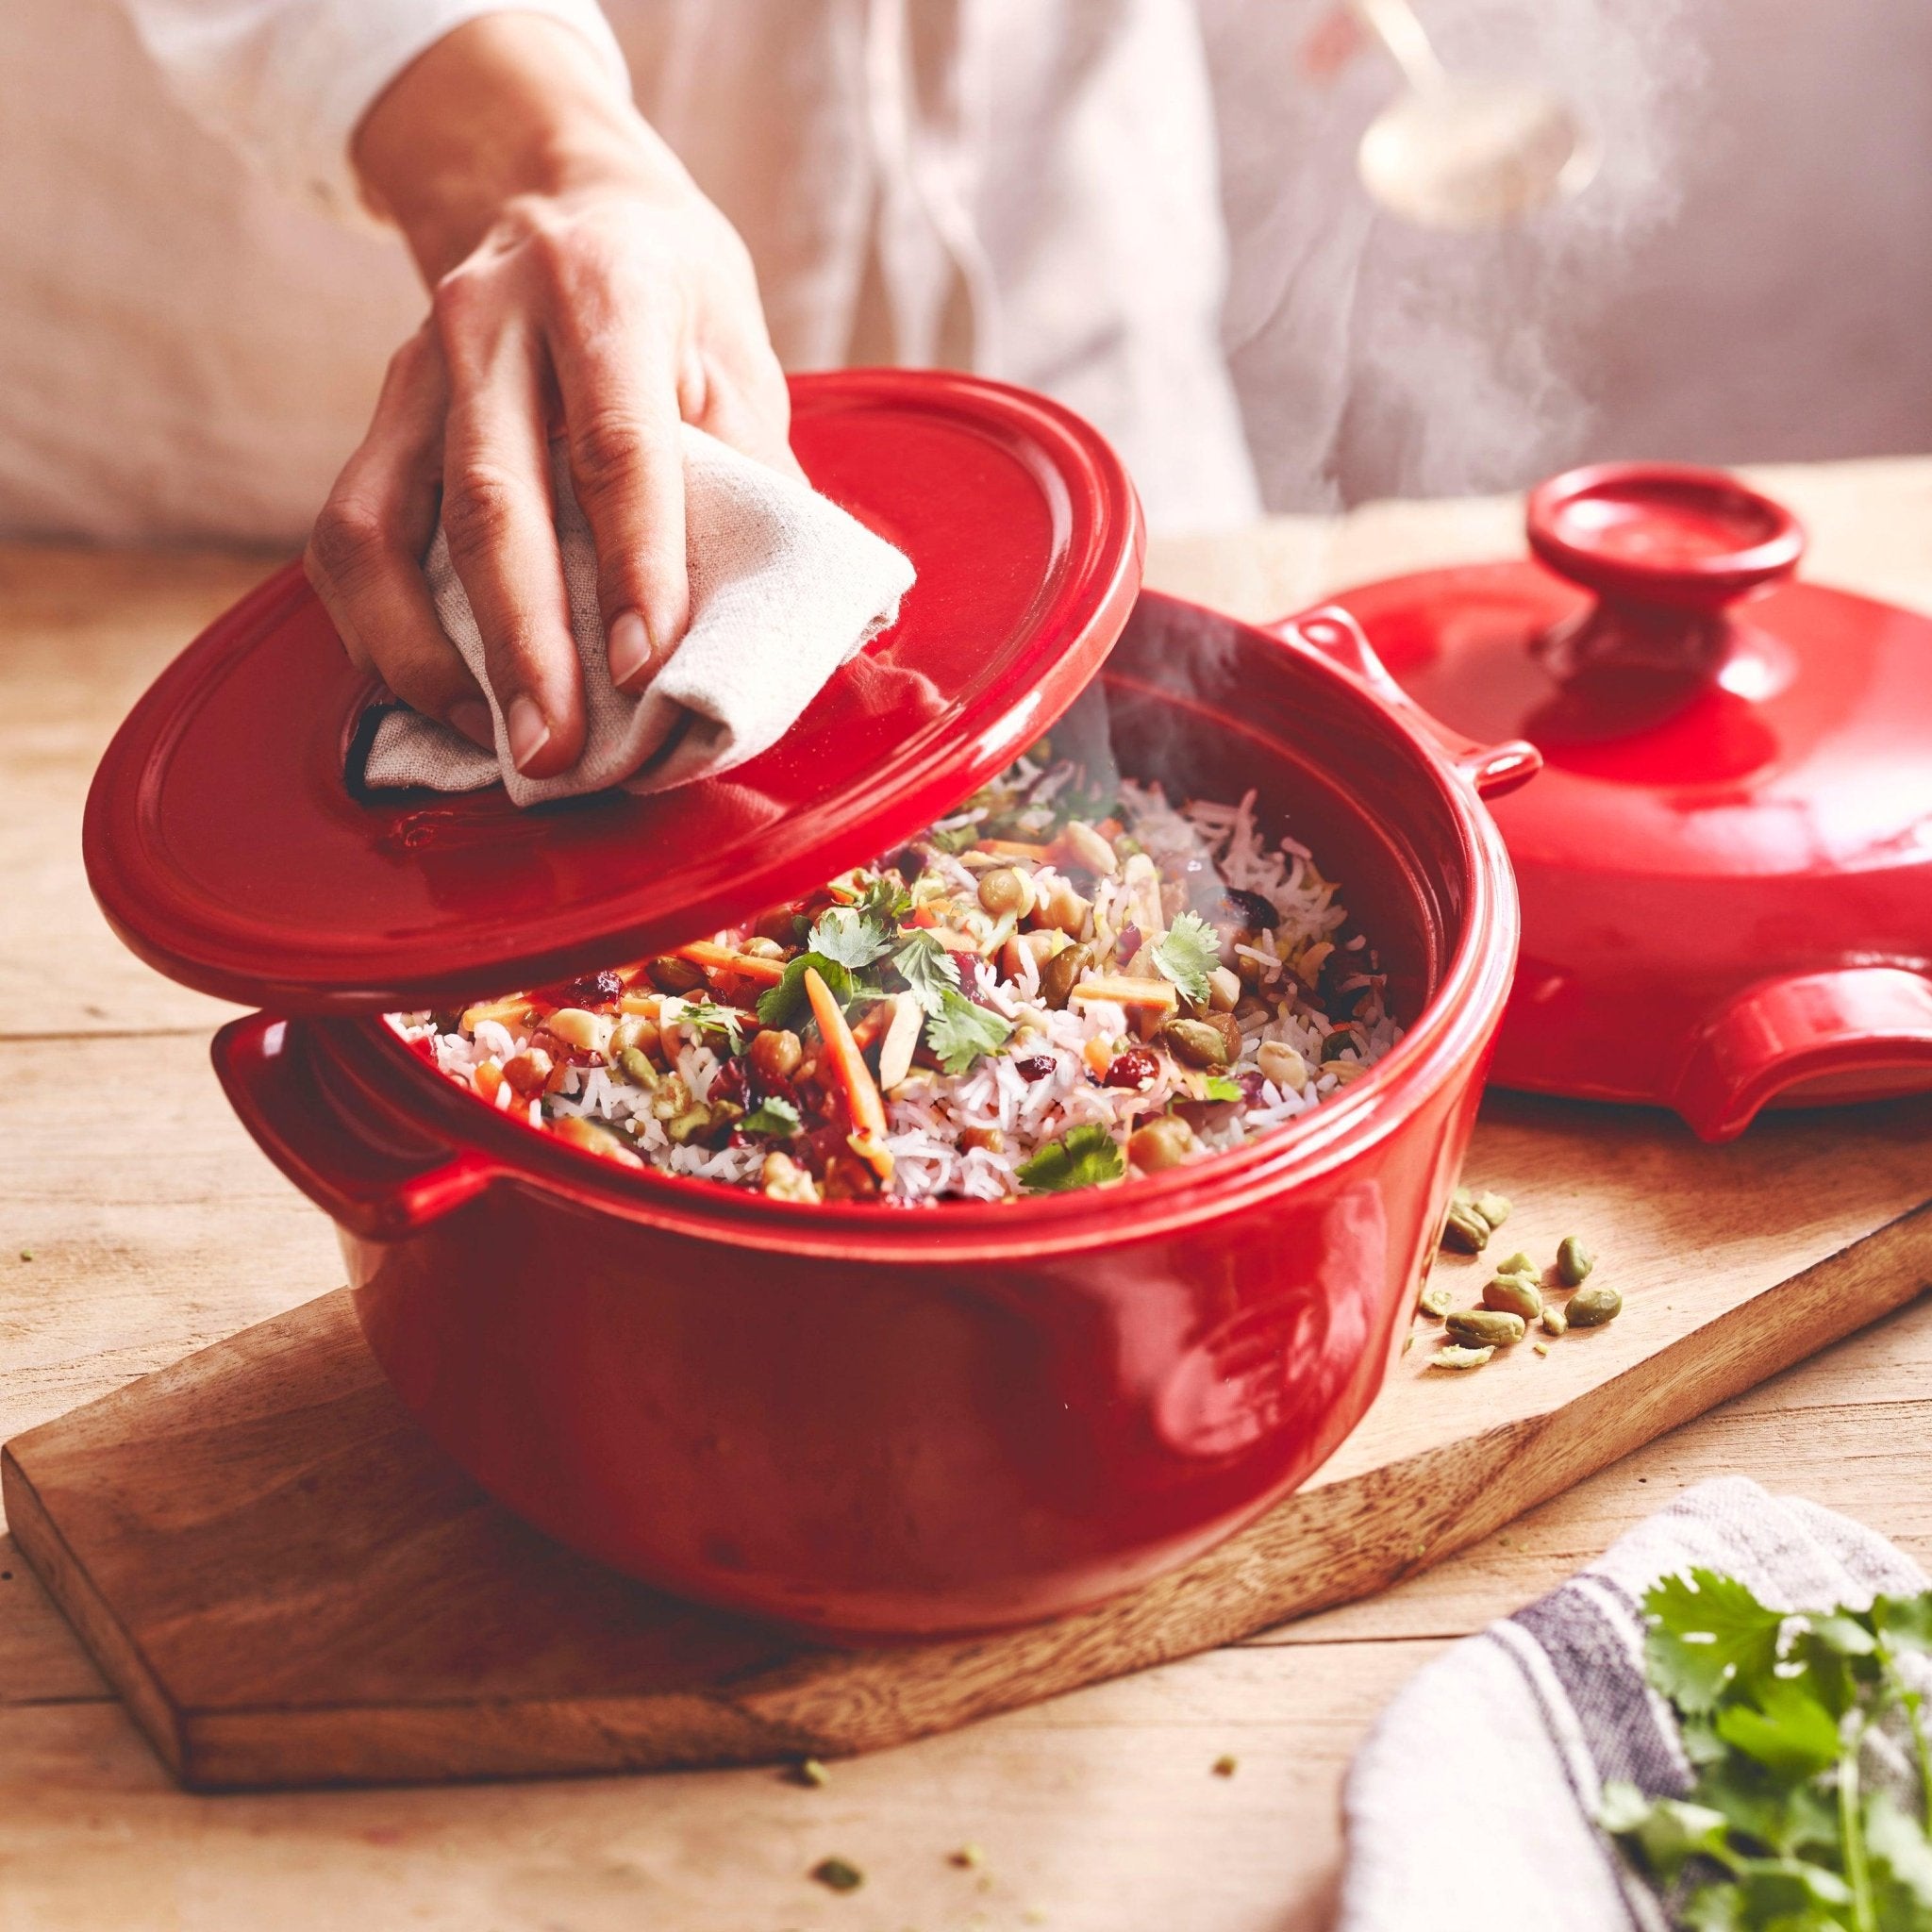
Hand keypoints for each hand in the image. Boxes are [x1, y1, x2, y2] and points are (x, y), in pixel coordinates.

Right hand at [304, 16, 795, 775]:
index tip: (647, 666)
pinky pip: (348, 537)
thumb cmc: (667, 290)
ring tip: (487, 743)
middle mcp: (491, 323)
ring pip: (382, 526)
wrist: (550, 189)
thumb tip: (787, 619)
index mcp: (605, 292)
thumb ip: (754, 473)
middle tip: (553, 751)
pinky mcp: (375, 417)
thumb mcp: (736, 352)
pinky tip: (434, 697)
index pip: (618, 444)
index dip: (634, 563)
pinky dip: (382, 632)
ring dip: (426, 655)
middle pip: (491, 500)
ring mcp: (415, 370)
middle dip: (523, 643)